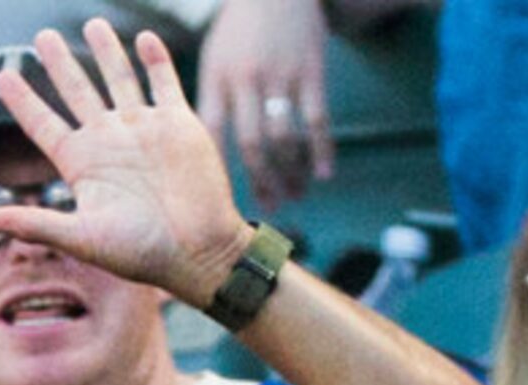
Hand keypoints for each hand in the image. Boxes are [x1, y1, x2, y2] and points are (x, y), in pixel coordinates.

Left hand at [0, 24, 248, 308]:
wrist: (197, 252)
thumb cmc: (139, 253)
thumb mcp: (81, 238)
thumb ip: (33, 224)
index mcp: (82, 165)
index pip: (43, 125)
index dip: (23, 102)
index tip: (3, 77)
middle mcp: (109, 142)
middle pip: (77, 92)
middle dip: (60, 63)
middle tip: (42, 36)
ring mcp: (143, 129)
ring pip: (119, 79)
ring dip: (106, 51)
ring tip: (92, 23)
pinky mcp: (178, 124)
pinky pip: (163, 83)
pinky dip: (155, 60)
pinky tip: (143, 39)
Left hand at [196, 0, 333, 210]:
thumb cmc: (239, 31)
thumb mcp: (214, 59)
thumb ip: (212, 101)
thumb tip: (203, 154)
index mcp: (216, 80)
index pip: (211, 136)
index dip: (214, 172)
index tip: (218, 202)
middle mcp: (247, 81)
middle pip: (251, 145)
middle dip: (260, 183)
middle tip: (268, 209)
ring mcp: (280, 76)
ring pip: (286, 137)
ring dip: (291, 172)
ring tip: (295, 195)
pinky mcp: (311, 70)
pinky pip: (318, 118)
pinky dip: (321, 150)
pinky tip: (323, 174)